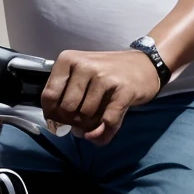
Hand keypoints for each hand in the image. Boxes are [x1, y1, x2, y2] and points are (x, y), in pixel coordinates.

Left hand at [41, 48, 161, 144]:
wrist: (144, 65)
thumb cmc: (107, 73)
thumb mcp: (81, 75)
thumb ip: (65, 96)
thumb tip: (58, 127)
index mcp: (68, 59)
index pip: (48, 96)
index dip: (52, 114)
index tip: (60, 120)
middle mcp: (84, 65)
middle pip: (66, 109)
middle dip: (72, 122)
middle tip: (81, 121)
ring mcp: (105, 77)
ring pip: (85, 117)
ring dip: (89, 127)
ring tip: (94, 120)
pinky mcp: (124, 91)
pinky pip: (107, 122)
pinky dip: (102, 134)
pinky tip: (101, 133)